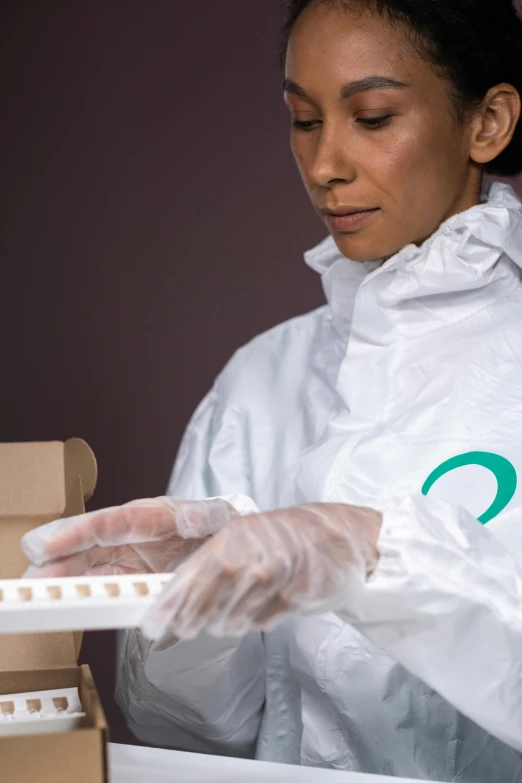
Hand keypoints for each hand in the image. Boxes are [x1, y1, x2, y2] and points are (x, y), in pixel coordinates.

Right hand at [21, 497, 233, 576]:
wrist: (226, 542)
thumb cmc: (217, 523)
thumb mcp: (215, 516)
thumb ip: (203, 516)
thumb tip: (192, 516)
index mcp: (149, 514)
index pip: (107, 523)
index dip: (77, 534)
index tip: (50, 546)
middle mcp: (131, 534)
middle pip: (89, 546)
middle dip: (60, 561)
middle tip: (34, 578)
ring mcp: (128, 555)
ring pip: (89, 566)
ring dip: (64, 579)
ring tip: (39, 591)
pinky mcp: (130, 575)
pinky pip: (103, 584)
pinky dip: (84, 593)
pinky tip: (66, 602)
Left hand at [140, 502, 381, 639]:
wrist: (331, 535)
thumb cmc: (280, 537)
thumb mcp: (239, 538)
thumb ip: (208, 564)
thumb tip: (174, 597)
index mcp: (229, 539)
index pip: (188, 579)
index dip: (167, 606)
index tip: (152, 625)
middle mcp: (247, 557)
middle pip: (204, 606)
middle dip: (191, 622)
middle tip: (187, 627)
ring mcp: (271, 577)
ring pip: (230, 620)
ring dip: (225, 623)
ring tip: (233, 611)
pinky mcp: (293, 596)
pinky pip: (260, 622)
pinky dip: (255, 620)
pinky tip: (262, 605)